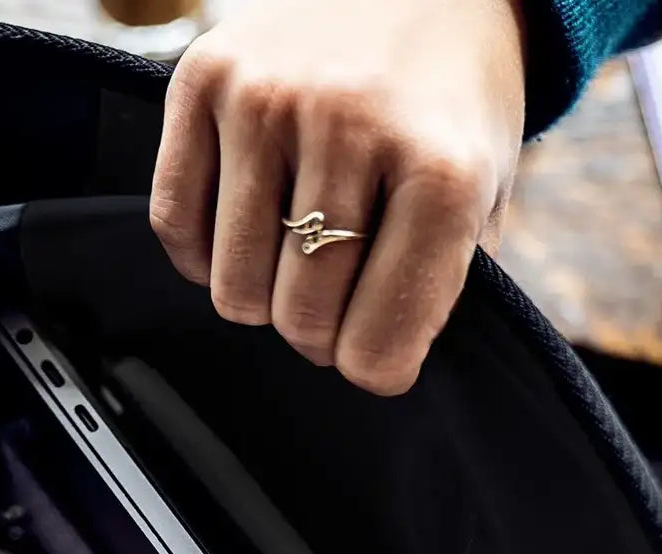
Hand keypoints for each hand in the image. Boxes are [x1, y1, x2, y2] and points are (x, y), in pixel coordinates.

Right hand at [151, 0, 526, 394]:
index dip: (376, 367)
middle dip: (317, 332)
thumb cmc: (452, 102)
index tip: (377, 349)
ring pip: (232, 288)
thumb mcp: (485, 194)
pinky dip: (205, 253)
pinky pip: (175, 227)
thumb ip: (438, 286)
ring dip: (262, 294)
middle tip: (335, 295)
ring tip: (293, 253)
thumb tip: (371, 364)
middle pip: (297, 321)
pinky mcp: (202, 78)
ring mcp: (267, 98)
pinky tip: (244, 226)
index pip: (378, 347)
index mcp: (441, 170)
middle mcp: (349, 126)